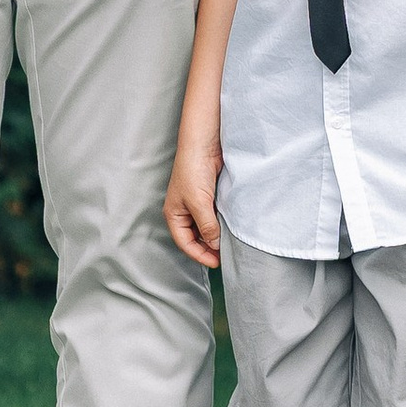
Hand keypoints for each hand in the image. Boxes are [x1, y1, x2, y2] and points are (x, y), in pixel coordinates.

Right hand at [165, 130, 223, 267]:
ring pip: (206, 228)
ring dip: (216, 236)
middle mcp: (184, 212)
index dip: (199, 255)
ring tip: (229, 244)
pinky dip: (222, 223)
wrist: (205, 143)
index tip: (216, 263)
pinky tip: (231, 228)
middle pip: (195, 238)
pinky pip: (215, 216)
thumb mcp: (199, 202)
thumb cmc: (193, 170)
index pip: (185, 243)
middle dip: (208, 248)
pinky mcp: (210, 196)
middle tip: (225, 257)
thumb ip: (207, 226)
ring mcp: (197, 204)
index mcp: (174, 215)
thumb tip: (214, 245)